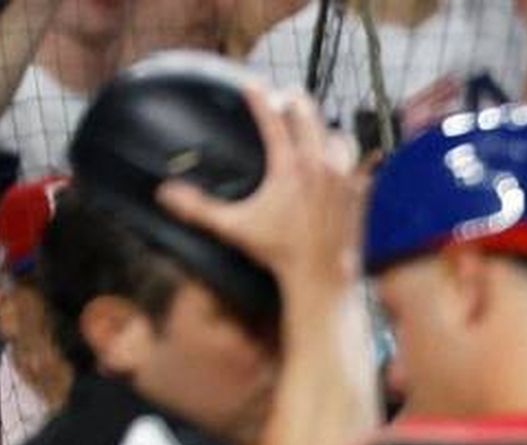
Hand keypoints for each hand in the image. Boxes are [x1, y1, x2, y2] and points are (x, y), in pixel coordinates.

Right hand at [157, 83, 360, 290]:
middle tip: (288, 97)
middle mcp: (319, 166)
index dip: (258, 99)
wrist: (322, 279)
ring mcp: (344, 179)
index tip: (251, 85)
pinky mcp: (360, 195)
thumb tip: (164, 194)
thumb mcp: (234, 228)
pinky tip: (348, 161)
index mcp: (288, 167)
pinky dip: (353, 160)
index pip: (272, 120)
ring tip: (317, 131)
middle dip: (296, 102)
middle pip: (309, 116)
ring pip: (340, 137)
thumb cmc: (278, 253)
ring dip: (327, 131)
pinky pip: (362, 165)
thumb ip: (198, 208)